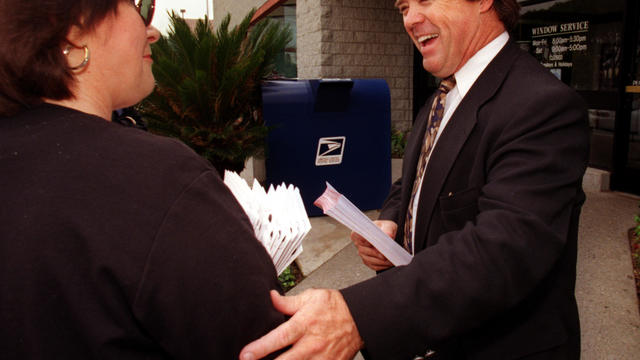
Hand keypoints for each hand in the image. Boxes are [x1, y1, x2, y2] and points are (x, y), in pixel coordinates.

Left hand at [239, 289, 363, 359]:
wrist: (360, 318)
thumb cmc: (335, 307)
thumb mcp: (311, 297)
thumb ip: (288, 302)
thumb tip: (270, 298)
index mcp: (305, 324)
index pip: (279, 338)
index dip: (260, 348)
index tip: (245, 355)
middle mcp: (312, 344)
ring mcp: (321, 358)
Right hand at [351, 220, 395, 270]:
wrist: (387, 235)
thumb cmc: (385, 229)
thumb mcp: (388, 225)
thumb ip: (388, 230)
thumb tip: (388, 235)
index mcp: (359, 232)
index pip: (357, 236)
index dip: (365, 241)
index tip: (374, 243)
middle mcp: (358, 244)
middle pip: (365, 250)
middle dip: (377, 253)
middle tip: (387, 253)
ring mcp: (362, 254)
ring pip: (370, 260)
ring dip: (382, 260)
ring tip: (392, 258)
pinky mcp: (368, 262)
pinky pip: (374, 266)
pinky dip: (383, 265)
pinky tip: (390, 262)